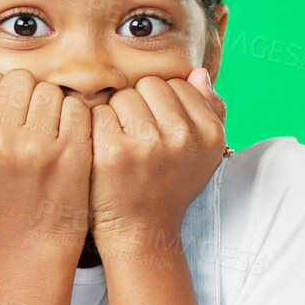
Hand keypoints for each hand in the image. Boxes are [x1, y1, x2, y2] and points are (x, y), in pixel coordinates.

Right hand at [0, 64, 93, 252]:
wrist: (35, 235)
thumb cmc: (5, 190)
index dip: (3, 90)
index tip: (11, 112)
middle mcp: (0, 141)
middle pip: (20, 79)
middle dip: (30, 93)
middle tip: (34, 120)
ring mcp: (36, 146)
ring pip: (49, 90)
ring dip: (54, 104)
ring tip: (51, 129)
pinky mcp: (70, 151)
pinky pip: (75, 106)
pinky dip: (76, 118)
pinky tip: (70, 137)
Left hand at [87, 67, 226, 254]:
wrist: (140, 232)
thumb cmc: (167, 186)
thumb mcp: (201, 154)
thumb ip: (208, 110)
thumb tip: (198, 72)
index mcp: (209, 134)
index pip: (178, 84)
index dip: (162, 106)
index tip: (160, 133)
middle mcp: (183, 138)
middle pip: (150, 85)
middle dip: (140, 106)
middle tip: (138, 140)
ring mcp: (148, 144)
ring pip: (123, 96)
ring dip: (116, 115)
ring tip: (122, 146)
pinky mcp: (113, 151)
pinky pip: (99, 112)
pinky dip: (96, 128)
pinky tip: (103, 151)